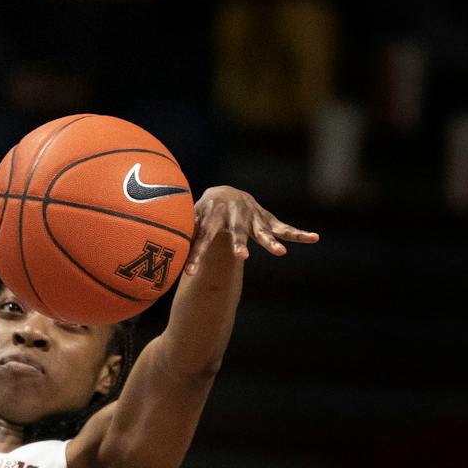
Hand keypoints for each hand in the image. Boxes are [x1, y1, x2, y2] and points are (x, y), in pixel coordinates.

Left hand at [184, 186, 319, 275]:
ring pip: (262, 231)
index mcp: (212, 218)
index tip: (189, 274)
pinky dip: (299, 234)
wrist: (223, 193)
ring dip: (271, 242)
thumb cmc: (202, 215)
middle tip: (241, 257)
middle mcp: (234, 216)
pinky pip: (284, 228)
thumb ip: (176, 241)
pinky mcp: (266, 220)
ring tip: (281, 253)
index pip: (202, 239)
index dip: (196, 256)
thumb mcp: (188, 224)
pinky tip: (315, 238)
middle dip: (239, 243)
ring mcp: (253, 218)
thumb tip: (153, 258)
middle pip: (237, 232)